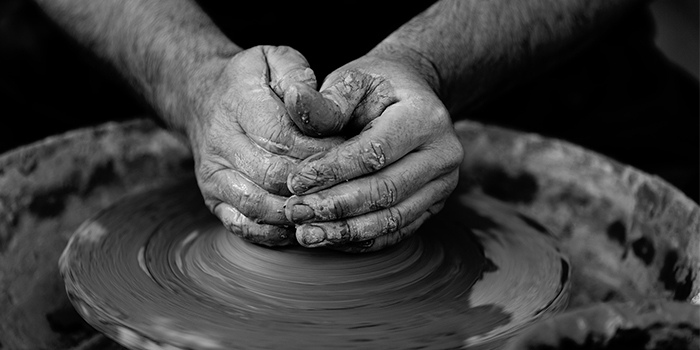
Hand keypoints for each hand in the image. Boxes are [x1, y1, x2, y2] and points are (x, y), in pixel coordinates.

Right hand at [188, 46, 340, 245]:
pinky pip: (244, 226)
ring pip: (259, 207)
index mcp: (238, 104)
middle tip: (348, 188)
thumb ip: (297, 76)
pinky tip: (302, 225)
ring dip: (298, 213)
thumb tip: (311, 103)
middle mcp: (219, 142)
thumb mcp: (276, 59)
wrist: (205, 98)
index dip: (320, 153)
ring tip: (330, 210)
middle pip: (273, 176)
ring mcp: (213, 175)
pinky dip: (276, 233)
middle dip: (315, 186)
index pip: (282, 138)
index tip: (349, 156)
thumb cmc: (254, 80)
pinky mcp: (213, 199)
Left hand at [283, 49, 463, 251]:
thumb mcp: (353, 81)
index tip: (295, 182)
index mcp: (426, 116)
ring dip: (346, 231)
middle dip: (336, 206)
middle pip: (386, 190)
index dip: (333, 170)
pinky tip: (329, 239)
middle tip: (296, 213)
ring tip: (307, 234)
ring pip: (393, 218)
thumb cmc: (375, 88)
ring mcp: (443, 184)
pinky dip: (362, 240)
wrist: (410, 97)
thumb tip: (295, 100)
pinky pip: (397, 231)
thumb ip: (327, 101)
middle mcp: (444, 154)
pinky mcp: (433, 206)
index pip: (375, 152)